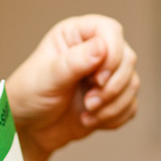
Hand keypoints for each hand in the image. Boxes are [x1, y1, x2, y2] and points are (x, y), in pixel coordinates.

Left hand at [6, 15, 138, 160]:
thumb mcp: (47, 78)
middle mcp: (94, 51)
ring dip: (112, 105)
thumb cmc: (28, 96)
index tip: (98, 79)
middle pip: (127, 58)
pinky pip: (130, 106)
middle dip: (112, 86)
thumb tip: (101, 47)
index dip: (112, 54)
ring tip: (87, 112)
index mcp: (76, 35)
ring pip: (132, 84)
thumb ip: (73, 62)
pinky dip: (114, 117)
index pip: (110, 31)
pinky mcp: (111, 98)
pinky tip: (90, 120)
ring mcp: (105, 75)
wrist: (28, 129)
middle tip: (89, 102)